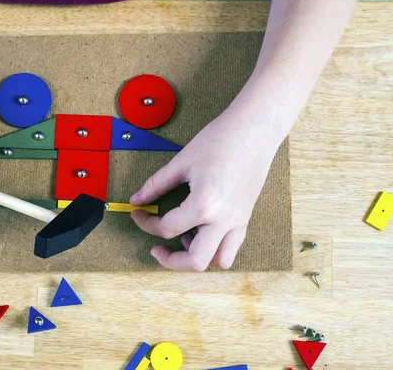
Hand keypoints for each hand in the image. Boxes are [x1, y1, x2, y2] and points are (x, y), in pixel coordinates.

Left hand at [129, 107, 278, 270]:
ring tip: (184, 237)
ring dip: (198, 257)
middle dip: (170, 260)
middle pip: (195, 262)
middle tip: (157, 247)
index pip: (167, 229)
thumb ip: (156, 185)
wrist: (255, 129)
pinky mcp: (246, 217)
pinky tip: (202, 230)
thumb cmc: (220, 140)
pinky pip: (232, 246)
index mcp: (204, 206)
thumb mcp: (182, 162)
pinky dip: (215, 248)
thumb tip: (136, 200)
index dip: (146, 223)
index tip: (139, 214)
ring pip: (219, 261)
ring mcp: (238, 222)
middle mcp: (223, 221)